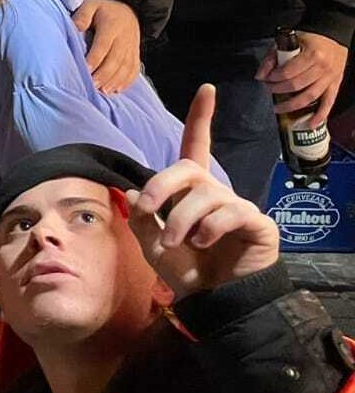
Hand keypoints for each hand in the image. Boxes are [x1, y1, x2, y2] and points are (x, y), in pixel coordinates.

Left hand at [72, 0, 141, 93]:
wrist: (128, 9)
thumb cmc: (104, 10)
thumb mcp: (91, 5)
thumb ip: (82, 15)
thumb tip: (76, 27)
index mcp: (112, 25)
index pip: (103, 44)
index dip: (95, 58)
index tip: (86, 69)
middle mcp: (124, 38)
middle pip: (116, 59)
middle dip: (104, 74)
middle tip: (93, 85)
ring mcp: (132, 47)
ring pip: (126, 67)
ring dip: (115, 80)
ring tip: (103, 91)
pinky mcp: (136, 54)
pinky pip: (134, 69)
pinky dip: (126, 81)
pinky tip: (116, 90)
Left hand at [125, 84, 278, 299]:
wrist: (210, 303)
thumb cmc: (183, 271)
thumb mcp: (150, 241)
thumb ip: (142, 214)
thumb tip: (136, 189)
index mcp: (191, 190)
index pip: (195, 147)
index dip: (201, 118)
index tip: (207, 90)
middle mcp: (215, 192)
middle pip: (187, 167)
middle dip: (161, 187)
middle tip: (148, 212)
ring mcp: (238, 206)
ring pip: (204, 194)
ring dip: (181, 220)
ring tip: (178, 243)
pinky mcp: (257, 223)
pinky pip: (230, 212)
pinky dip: (209, 228)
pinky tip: (205, 244)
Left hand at [258, 30, 347, 126]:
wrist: (332, 36)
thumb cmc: (308, 39)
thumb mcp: (287, 42)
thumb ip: (271, 58)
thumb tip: (260, 76)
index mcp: (312, 54)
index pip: (288, 72)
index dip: (273, 78)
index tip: (265, 79)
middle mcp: (323, 67)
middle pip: (297, 85)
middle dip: (278, 90)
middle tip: (268, 90)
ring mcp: (330, 78)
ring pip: (310, 96)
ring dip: (292, 105)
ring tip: (277, 108)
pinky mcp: (335, 85)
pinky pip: (328, 103)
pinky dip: (320, 115)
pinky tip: (310, 124)